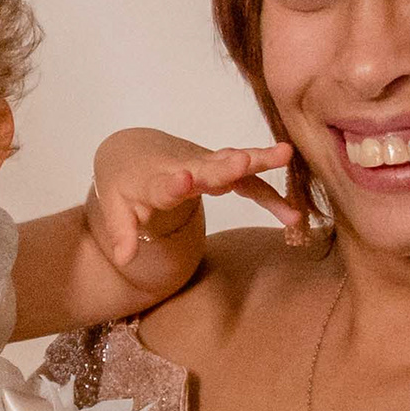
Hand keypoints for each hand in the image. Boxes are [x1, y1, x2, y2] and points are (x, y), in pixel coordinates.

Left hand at [85, 126, 304, 286]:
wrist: (135, 150)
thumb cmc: (125, 184)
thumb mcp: (116, 208)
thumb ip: (122, 234)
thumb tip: (123, 259)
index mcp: (156, 181)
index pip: (165, 184)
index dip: (174, 183)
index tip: (184, 180)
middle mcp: (185, 168)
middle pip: (206, 167)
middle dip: (226, 165)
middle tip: (244, 160)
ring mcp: (206, 165)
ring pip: (234, 162)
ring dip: (259, 161)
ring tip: (286, 154)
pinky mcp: (222, 168)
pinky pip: (248, 180)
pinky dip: (269, 195)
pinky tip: (292, 215)